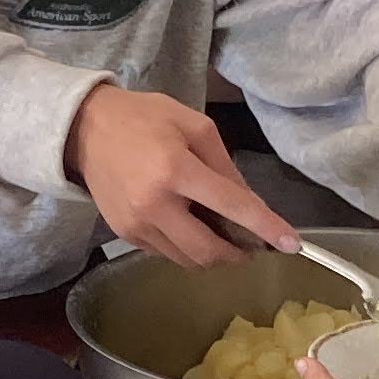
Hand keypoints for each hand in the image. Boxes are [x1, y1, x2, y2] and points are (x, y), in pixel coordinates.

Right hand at [67, 85, 288, 267]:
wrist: (85, 129)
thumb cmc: (144, 118)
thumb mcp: (193, 125)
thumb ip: (225, 166)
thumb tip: (250, 204)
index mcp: (176, 169)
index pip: (231, 206)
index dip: (265, 227)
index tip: (292, 244)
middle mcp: (154, 204)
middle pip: (209, 250)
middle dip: (238, 254)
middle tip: (252, 244)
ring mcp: (136, 224)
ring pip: (188, 259)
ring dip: (213, 254)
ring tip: (220, 233)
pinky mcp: (125, 234)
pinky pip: (167, 253)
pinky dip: (187, 247)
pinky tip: (189, 225)